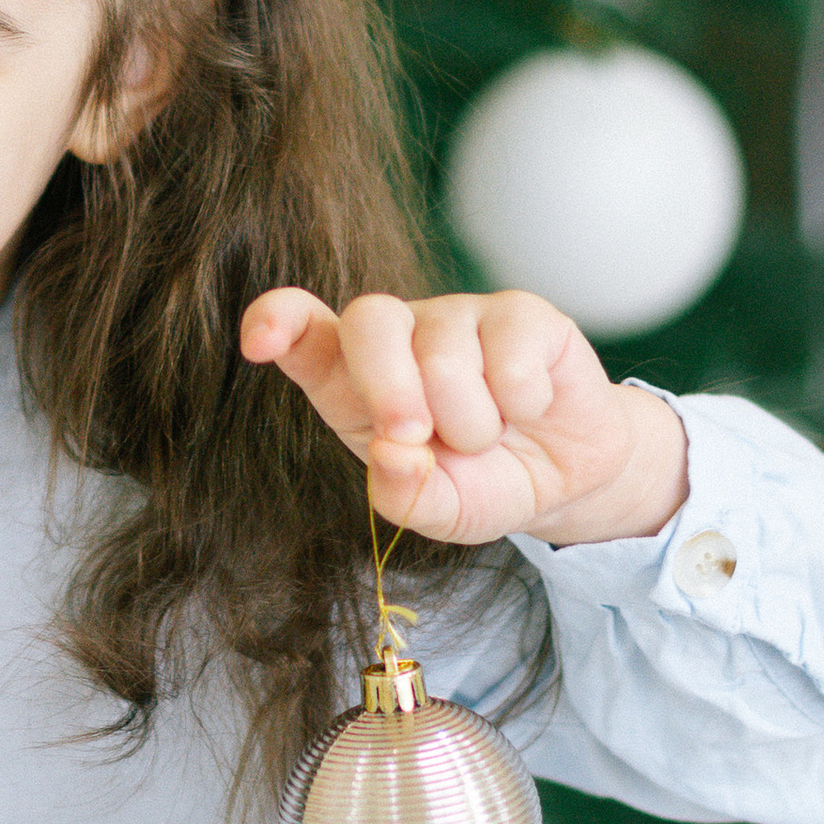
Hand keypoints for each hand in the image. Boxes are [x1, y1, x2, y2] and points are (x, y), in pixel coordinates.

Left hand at [242, 287, 688, 548]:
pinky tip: (528, 408)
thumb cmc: (480, 482)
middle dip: (388, 386)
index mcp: (354, 377)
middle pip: (370, 321)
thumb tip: (394, 455)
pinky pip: (511, 354)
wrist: (564, 477)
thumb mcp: (437, 511)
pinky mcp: (522, 313)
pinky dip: (523, 402)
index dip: (277, 322)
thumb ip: (404, 495)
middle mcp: (401, 334)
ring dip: (472, 421)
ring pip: (445, 354)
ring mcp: (460, 316)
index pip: (302, 331)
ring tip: (486, 435)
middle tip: (417, 437)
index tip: (259, 341)